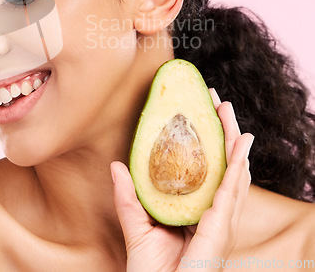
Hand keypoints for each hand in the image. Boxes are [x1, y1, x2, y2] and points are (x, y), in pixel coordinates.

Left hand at [111, 89, 253, 271]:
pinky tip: (241, 145)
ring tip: (230, 113)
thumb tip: (116, 165)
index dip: (210, 142)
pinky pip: (231, 192)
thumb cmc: (151, 269)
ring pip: (234, 173)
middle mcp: (214, 213)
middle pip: (225, 166)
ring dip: (234, 141)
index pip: (209, 169)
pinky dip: (239, 166)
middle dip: (225, 133)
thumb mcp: (136, 225)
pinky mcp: (219, 228)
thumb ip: (128, 196)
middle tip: (219, 103)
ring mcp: (220, 221)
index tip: (203, 113)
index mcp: (197, 210)